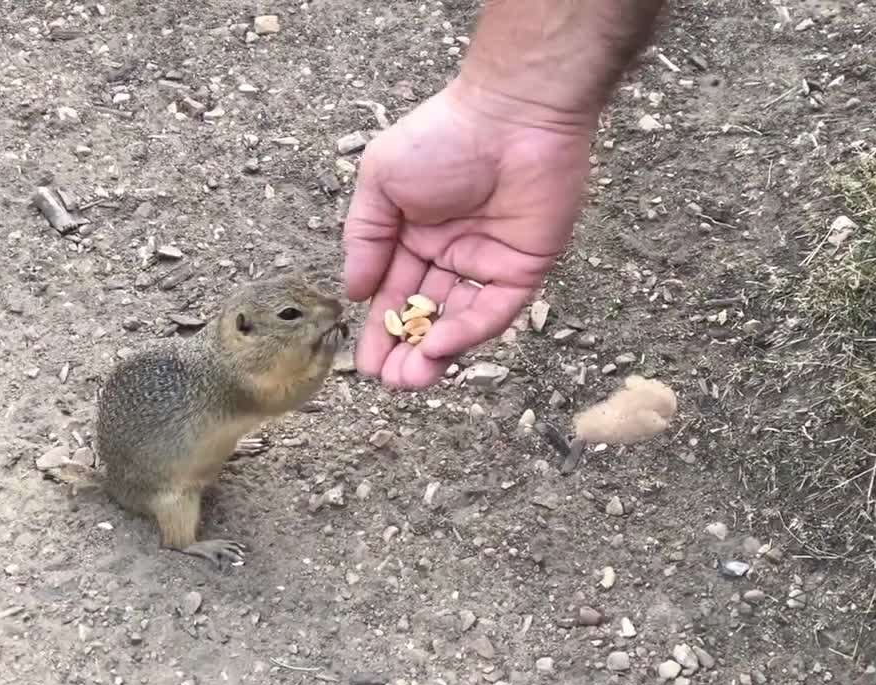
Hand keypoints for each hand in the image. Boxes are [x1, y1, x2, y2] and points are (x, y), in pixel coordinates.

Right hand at [341, 83, 593, 387]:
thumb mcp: (382, 182)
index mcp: (414, 234)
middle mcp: (450, 254)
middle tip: (388, 379)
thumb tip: (352, 291)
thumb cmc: (442, 137)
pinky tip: (439, 345)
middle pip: (426, 314)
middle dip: (406, 349)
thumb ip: (365, 237)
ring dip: (435, 352)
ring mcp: (488, 263)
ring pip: (459, 320)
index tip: (364, 363)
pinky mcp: (523, 268)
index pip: (393, 292)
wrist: (511, 115)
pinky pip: (493, 309)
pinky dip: (467, 331)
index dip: (379, 328)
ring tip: (410, 377)